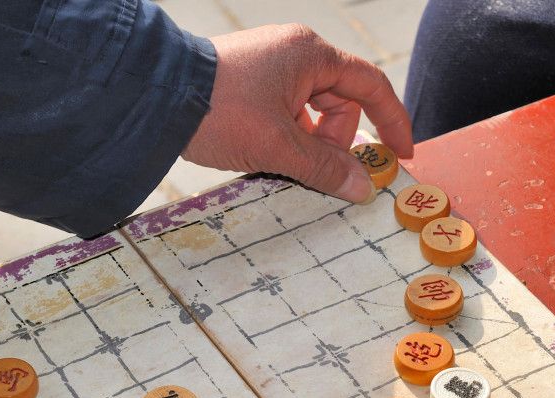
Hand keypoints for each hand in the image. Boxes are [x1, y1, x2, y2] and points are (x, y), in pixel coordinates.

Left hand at [182, 24, 412, 203]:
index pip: (371, 85)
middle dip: (333, 142)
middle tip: (319, 174)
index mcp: (310, 55)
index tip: (400, 154)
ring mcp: (269, 65)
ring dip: (306, 144)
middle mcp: (294, 53)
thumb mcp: (277, 147)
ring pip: (309, 112)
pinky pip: (283, 111)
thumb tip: (363, 188)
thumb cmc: (218, 111)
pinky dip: (284, 137)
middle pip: (338, 103)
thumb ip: (324, 168)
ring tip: (281, 165)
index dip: (392, 121)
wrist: (154, 97)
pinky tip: (265, 157)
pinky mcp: (248, 81)